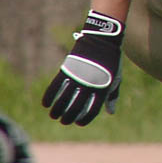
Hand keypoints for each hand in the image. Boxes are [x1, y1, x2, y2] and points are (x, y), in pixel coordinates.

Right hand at [41, 10, 123, 125]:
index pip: (92, 110)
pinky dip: (48, 97)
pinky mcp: (67, 69)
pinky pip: (54, 87)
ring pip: (62, 100)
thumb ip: (112, 95)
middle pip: (75, 108)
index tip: (79, 123)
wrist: (103, 39)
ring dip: (56, 110)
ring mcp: (77, 76)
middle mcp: (89, 84)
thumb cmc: (111, 60)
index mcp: (102, 88)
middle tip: (64, 121)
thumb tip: (110, 112)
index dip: (84, 119)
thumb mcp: (115, 77)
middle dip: (68, 118)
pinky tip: (45, 104)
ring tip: (54, 115)